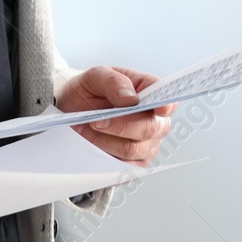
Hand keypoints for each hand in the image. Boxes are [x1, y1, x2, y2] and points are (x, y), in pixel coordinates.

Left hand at [55, 65, 174, 165]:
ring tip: (84, 128)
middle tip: (95, 120)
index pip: (168, 100)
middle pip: (150, 129)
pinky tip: (88, 142)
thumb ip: (114, 82)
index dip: (166, 106)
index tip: (158, 109)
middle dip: (120, 125)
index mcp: (151, 93)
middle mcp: (156, 121)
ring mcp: (148, 144)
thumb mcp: (96, 76)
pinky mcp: (135, 163)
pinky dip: (103, 154)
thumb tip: (131, 99)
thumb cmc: (91, 90)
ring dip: (104, 140)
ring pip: (133, 149)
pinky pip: (124, 166)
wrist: (73, 108)